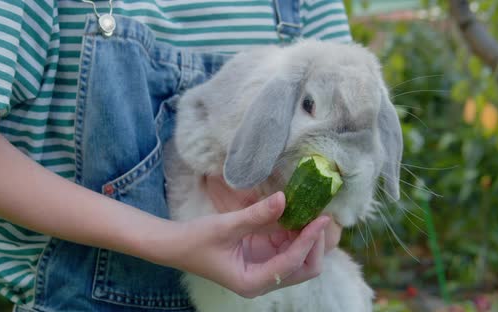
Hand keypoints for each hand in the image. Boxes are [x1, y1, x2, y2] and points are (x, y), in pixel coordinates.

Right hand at [170, 177, 339, 298]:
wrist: (176, 245)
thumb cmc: (196, 239)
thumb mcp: (226, 225)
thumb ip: (257, 214)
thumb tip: (284, 198)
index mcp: (252, 281)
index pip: (292, 263)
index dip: (309, 240)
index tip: (321, 218)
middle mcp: (261, 281)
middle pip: (303, 269)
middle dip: (314, 244)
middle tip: (318, 216)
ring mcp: (262, 270)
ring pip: (298, 259)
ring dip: (306, 237)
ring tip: (310, 211)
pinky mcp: (260, 259)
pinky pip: (286, 248)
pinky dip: (293, 233)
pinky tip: (294, 215)